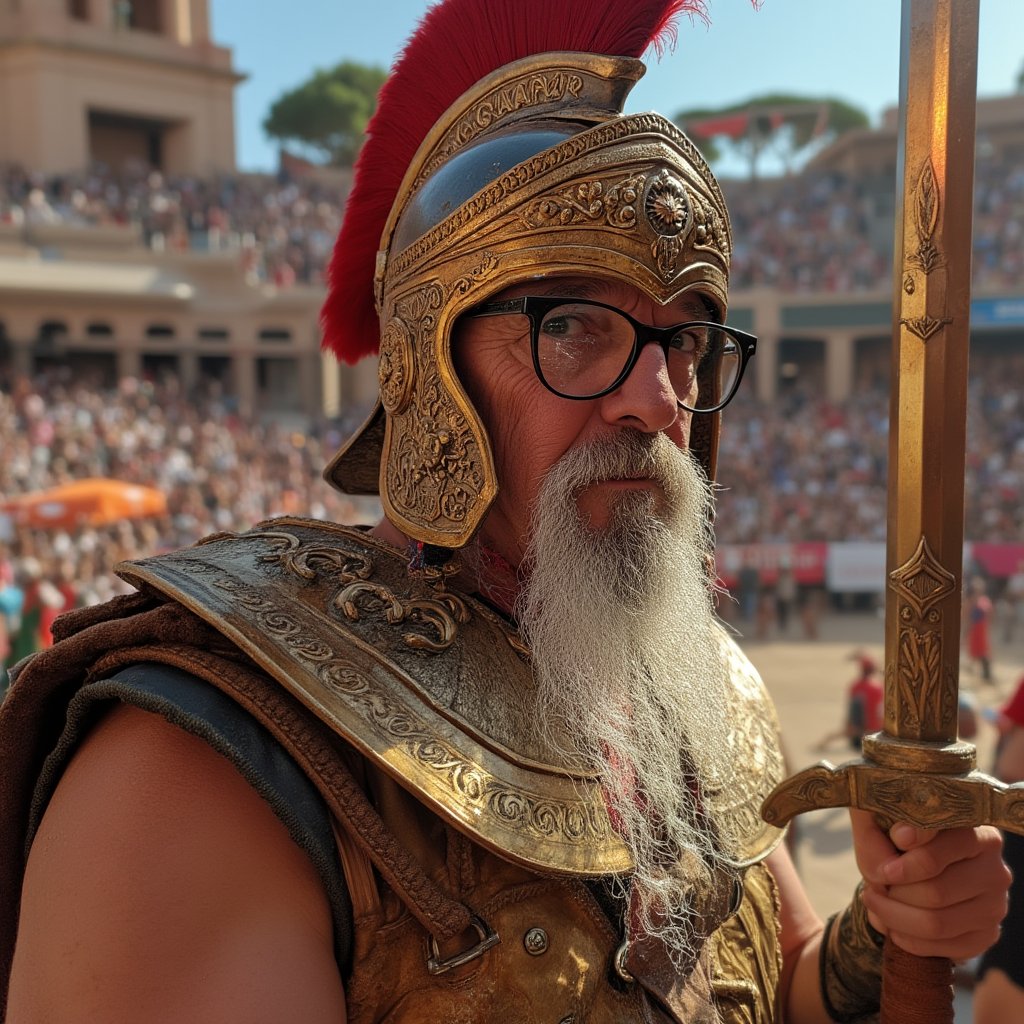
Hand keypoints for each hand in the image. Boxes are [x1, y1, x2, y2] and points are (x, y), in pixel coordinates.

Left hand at [849, 809, 1009, 959]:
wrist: (913, 874)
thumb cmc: (894, 843)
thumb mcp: (879, 825)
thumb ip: (878, 833)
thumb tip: (891, 863)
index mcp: (974, 830)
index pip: (947, 843)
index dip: (912, 850)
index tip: (890, 847)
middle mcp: (994, 868)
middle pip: (935, 891)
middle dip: (892, 893)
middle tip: (871, 889)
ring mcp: (995, 904)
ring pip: (936, 923)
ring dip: (895, 917)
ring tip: (875, 904)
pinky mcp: (988, 934)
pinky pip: (943, 947)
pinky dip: (909, 939)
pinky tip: (893, 926)